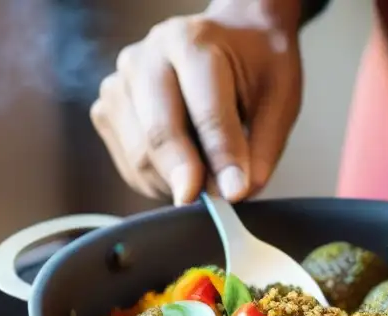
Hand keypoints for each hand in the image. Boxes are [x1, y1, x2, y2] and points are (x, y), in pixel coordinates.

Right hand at [90, 0, 303, 204]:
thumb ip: (262, 147)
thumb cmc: (255, 64)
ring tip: (209, 177)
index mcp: (191, 43)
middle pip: (159, 134)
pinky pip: (130, 167)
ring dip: (177, 183)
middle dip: (189, 177)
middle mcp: (144, 59)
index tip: (235, 193)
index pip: (205, 112)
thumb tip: (236, 193)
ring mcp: (119, 85)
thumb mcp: (280, 97)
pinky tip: (186, 170)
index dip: (221, 157)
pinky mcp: (107, 112)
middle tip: (216, 203)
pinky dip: (160, 182)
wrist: (229, 39)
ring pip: (140, 157)